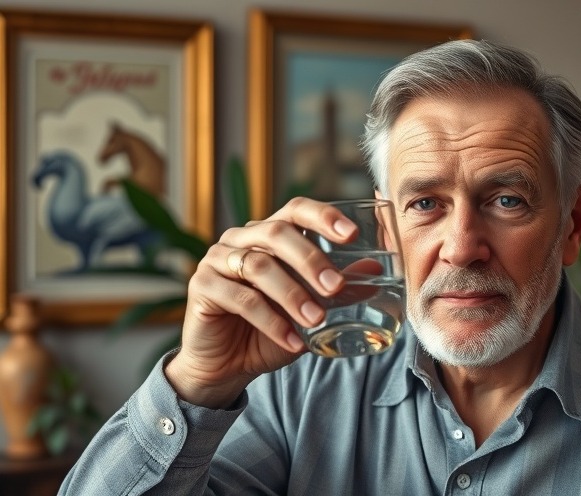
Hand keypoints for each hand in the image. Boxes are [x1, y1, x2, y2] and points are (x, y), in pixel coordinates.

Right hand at [165, 197, 357, 407]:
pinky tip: (293, 342)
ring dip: (292, 294)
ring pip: (258, 266)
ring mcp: (218, 259)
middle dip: (310, 259)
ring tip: (316, 319)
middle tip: (336, 286)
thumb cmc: (272, 330)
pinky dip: (271, 321)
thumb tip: (375, 269)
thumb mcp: (311, 309)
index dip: (323, 216)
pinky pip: (240, 298)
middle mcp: (242, 239)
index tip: (352, 234)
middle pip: (277, 232)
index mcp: (269, 234)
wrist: (229, 367)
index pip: (295, 209)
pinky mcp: (201, 287)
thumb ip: (338, 289)